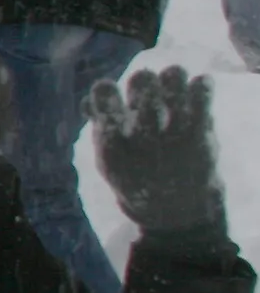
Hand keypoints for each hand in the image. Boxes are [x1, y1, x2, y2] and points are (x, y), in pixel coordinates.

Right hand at [92, 66, 223, 237]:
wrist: (176, 217)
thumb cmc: (137, 183)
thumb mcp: (109, 162)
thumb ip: (101, 130)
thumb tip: (90, 100)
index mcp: (114, 142)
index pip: (103, 95)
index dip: (106, 90)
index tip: (112, 95)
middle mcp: (143, 135)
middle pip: (141, 81)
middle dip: (143, 81)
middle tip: (148, 90)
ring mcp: (174, 134)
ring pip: (173, 80)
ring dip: (173, 76)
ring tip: (174, 81)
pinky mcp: (202, 136)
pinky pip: (202, 96)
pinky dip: (202, 86)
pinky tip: (200, 88)